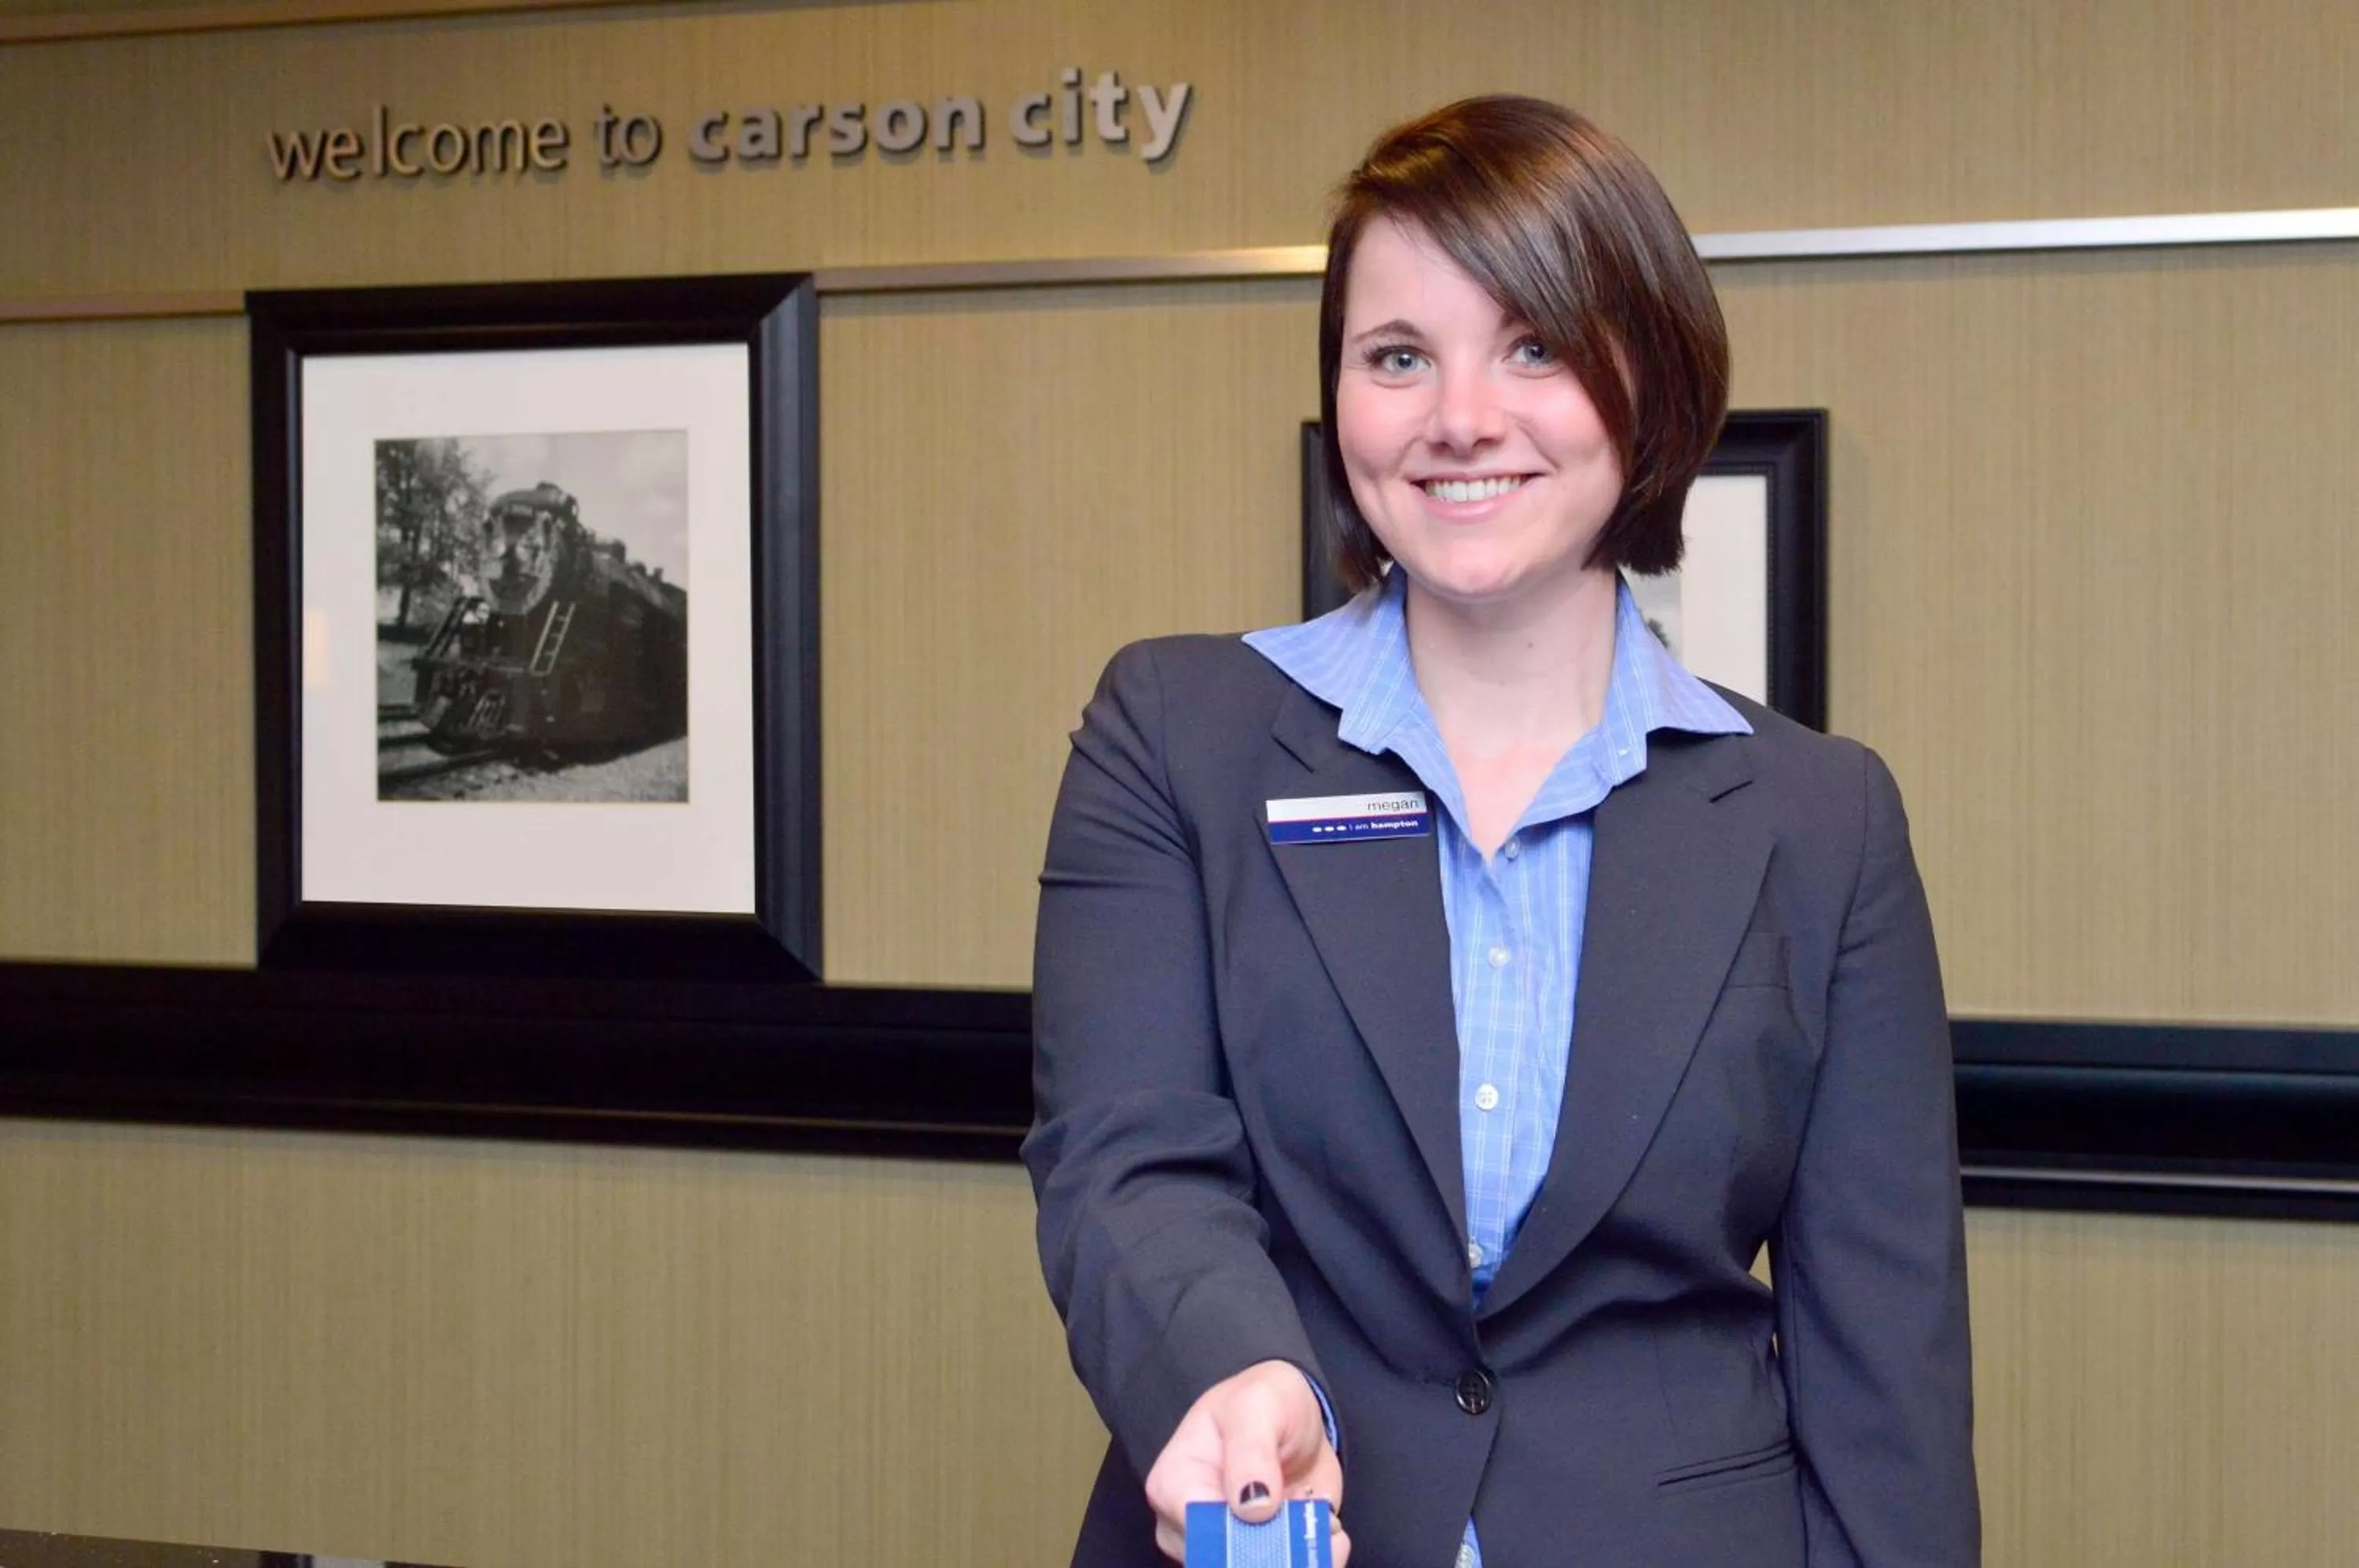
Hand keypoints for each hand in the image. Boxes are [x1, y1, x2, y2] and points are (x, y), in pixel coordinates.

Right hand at [1143, 1359, 1349, 1563]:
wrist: (1293, 1416)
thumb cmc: (1263, 1401)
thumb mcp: (1257, 1407)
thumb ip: (1251, 1450)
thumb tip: (1252, 1508)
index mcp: (1174, 1485)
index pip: (1196, 1532)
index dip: (1238, 1536)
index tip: (1278, 1514)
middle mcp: (1192, 1527)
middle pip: (1225, 1563)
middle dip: (1279, 1554)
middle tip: (1317, 1520)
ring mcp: (1227, 1546)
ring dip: (1305, 1557)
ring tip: (1326, 1521)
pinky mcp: (1262, 1556)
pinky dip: (1319, 1559)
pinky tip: (1329, 1529)